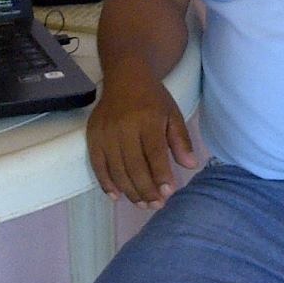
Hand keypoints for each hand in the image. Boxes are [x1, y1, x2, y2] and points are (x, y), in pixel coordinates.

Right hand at [86, 74, 197, 206]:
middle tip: (157, 205)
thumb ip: (181, 140)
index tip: (169, 193)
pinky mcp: (93, 137)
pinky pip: (98, 165)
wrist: (124, 77)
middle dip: (146, 190)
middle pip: (134, 166)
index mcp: (147, 120)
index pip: (154, 153)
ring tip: (143, 204)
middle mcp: (124, 127)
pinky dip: (106, 184)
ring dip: (130, 191)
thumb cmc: (152, 99)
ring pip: (116, 170)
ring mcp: (106, 133)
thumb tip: (190, 165)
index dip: (161, 176)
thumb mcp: (173, 114)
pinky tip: (117, 196)